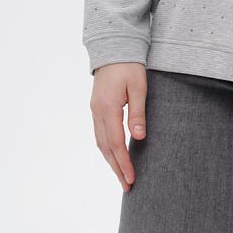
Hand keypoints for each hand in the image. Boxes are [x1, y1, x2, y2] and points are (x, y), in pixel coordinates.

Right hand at [90, 62, 147, 191]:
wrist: (113, 46)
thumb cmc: (129, 65)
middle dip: (116, 168)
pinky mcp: (96, 107)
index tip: (131, 179)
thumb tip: (138, 137)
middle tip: (127, 186)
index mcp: (108, 108)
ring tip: (121, 175)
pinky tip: (114, 154)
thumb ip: (138, 112)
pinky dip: (106, 148)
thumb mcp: (138, 86)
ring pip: (100, 142)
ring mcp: (95, 110)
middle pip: (105, 148)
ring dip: (110, 160)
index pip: (115, 143)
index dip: (123, 163)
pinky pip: (100, 133)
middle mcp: (97, 112)